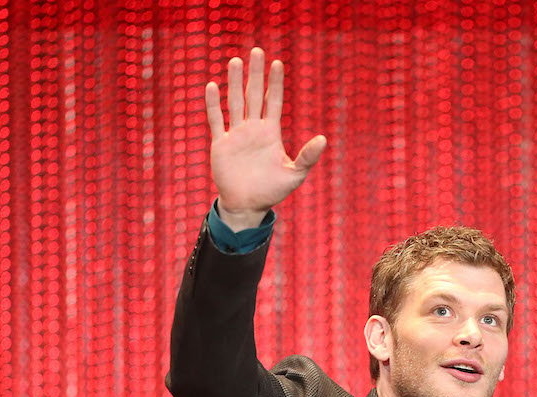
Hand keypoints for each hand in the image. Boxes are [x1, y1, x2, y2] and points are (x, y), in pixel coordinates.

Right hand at [204, 47, 326, 229]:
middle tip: (256, 51)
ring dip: (234, 82)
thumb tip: (323, 139)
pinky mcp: (221, 144)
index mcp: (271, 133)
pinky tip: (212, 87)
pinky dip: (214, 105)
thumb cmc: (273, 191)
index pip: (273, 101)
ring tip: (235, 61)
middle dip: (255, 74)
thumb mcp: (295, 174)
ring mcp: (236, 135)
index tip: (278, 63)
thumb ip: (308, 156)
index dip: (275, 83)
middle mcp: (253, 129)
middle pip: (254, 95)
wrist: (248, 205)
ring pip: (235, 102)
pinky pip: (216, 120)